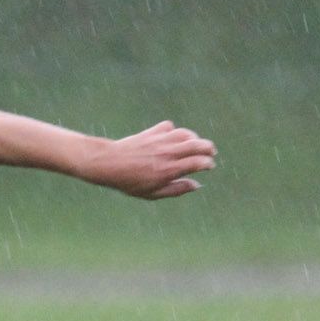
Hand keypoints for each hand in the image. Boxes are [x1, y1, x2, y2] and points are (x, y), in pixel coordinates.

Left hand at [84, 121, 215, 199]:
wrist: (108, 163)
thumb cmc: (129, 182)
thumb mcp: (152, 193)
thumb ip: (176, 189)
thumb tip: (197, 185)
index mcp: (170, 169)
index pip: (198, 162)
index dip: (208, 163)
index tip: (209, 166)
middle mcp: (168, 153)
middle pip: (197, 144)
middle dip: (208, 148)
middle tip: (210, 152)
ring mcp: (160, 140)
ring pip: (186, 133)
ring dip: (194, 138)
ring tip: (194, 145)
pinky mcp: (152, 132)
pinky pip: (169, 126)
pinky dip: (173, 131)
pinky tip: (171, 138)